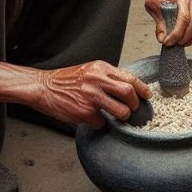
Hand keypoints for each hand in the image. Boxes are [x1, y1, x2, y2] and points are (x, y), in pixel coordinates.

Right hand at [33, 61, 150, 127]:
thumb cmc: (66, 81)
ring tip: (117, 116)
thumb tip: (128, 88)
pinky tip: (94, 118)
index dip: (142, 88)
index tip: (147, 95)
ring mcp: (91, 97)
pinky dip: (101, 123)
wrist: (44, 88)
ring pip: (121, 111)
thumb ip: (107, 77)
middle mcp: (97, 80)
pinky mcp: (85, 112)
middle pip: (128, 93)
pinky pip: (102, 122)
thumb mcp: (89, 70)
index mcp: (100, 68)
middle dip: (135, 104)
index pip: (130, 78)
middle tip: (133, 108)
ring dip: (123, 116)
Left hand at [145, 0, 191, 46]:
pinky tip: (184, 41)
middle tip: (173, 44)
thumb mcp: (153, 6)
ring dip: (189, 38)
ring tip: (178, 44)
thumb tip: (162, 38)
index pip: (184, 17)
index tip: (167, 41)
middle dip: (184, 37)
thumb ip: (159, 22)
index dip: (176, 32)